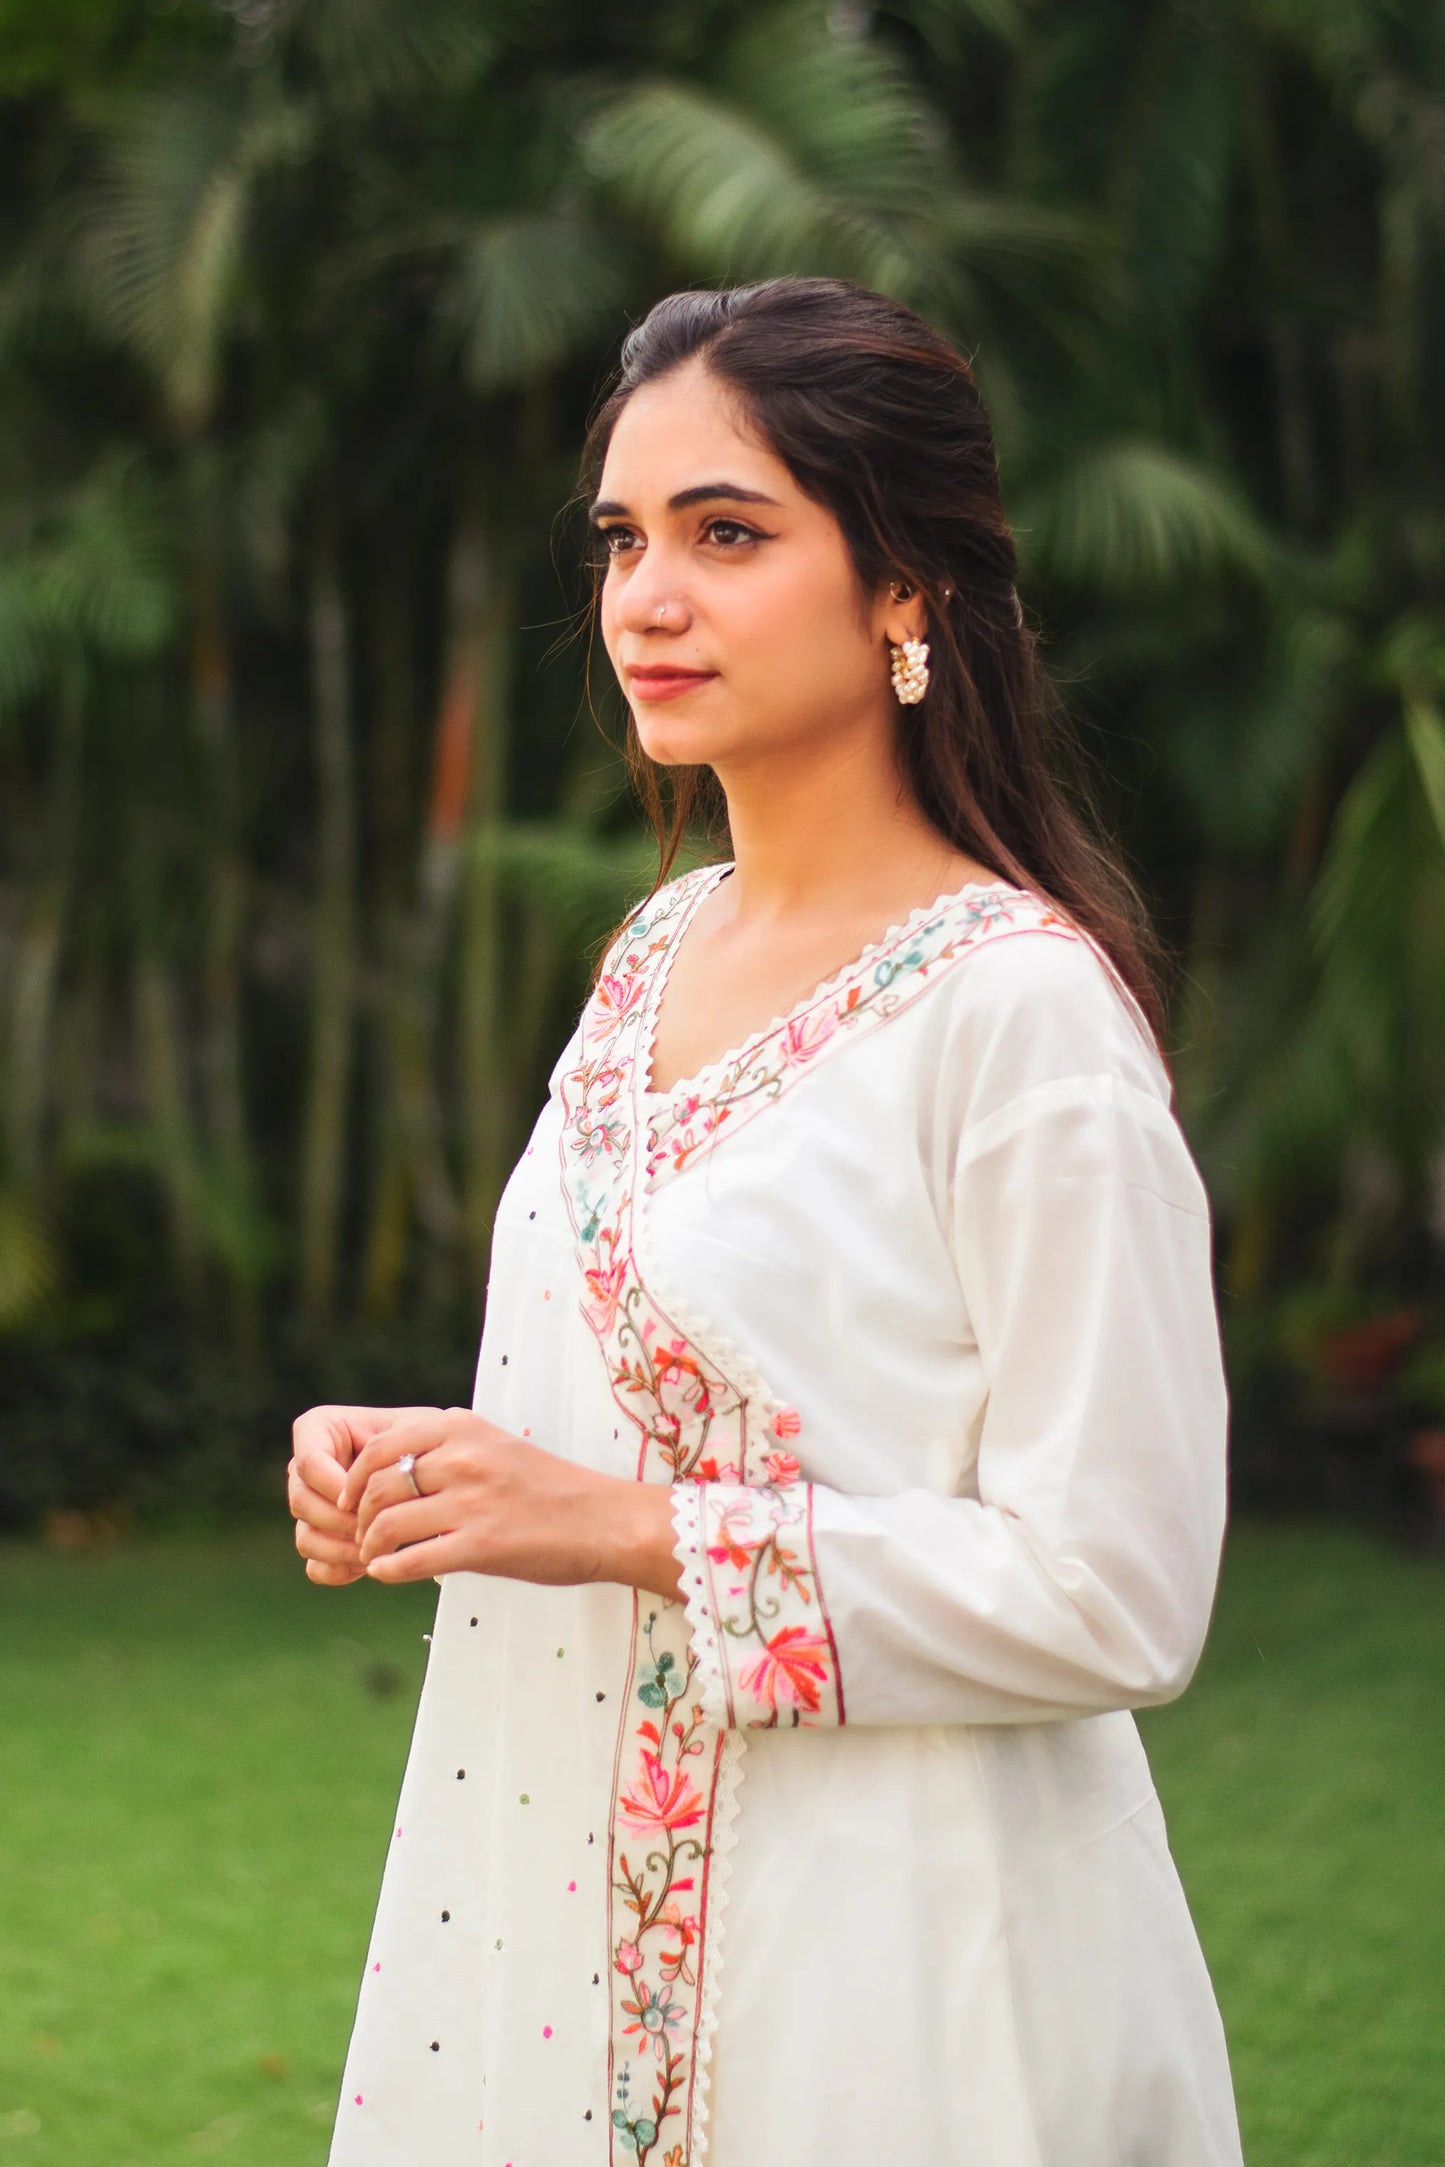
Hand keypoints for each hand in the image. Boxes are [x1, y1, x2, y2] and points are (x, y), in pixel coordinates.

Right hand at [287, 1403, 444, 1587]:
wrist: (437, 1472)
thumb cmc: (425, 1442)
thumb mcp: (413, 1431)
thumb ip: (383, 1451)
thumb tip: (351, 1496)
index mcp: (319, 1429)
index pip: (308, 1462)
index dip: (334, 1486)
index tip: (370, 1497)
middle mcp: (307, 1469)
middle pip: (302, 1502)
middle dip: (342, 1521)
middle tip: (380, 1529)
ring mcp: (311, 1507)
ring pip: (306, 1538)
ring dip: (342, 1550)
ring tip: (380, 1549)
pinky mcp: (322, 1541)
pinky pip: (315, 1567)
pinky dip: (341, 1570)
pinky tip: (369, 1565)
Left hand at [337, 1406, 683, 1599]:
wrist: (604, 1520)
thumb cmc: (549, 1487)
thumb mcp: (497, 1446)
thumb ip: (449, 1448)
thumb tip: (391, 1467)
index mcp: (463, 1429)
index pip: (381, 1446)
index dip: (353, 1475)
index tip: (347, 1497)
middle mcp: (464, 1459)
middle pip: (379, 1486)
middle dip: (358, 1516)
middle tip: (361, 1533)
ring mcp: (472, 1502)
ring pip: (388, 1524)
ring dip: (370, 1545)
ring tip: (373, 1555)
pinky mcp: (482, 1545)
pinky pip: (413, 1560)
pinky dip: (389, 1570)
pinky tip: (387, 1574)